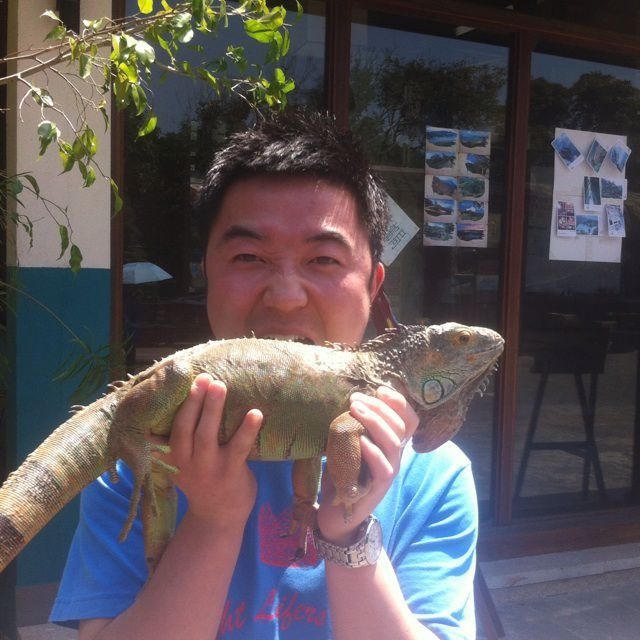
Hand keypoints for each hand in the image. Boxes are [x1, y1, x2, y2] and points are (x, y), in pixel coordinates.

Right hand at [152, 373, 262, 532]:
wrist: (218, 518)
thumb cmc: (201, 481)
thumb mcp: (180, 464)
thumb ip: (169, 444)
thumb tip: (156, 414)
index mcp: (173, 456)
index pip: (170, 426)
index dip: (177, 403)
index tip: (183, 378)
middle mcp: (186, 462)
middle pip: (185, 427)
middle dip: (193, 401)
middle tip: (204, 377)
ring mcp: (208, 468)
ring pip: (206, 435)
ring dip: (213, 409)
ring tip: (220, 385)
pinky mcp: (230, 472)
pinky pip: (239, 447)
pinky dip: (247, 429)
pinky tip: (255, 413)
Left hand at [316, 386, 418, 544]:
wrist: (336, 511)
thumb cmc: (343, 471)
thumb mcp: (349, 443)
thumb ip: (354, 424)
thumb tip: (348, 399)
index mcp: (391, 443)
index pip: (409, 419)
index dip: (399, 402)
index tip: (380, 388)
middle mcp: (395, 456)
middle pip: (401, 426)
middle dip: (380, 407)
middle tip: (356, 398)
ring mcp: (389, 471)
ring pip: (393, 442)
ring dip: (375, 422)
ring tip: (356, 409)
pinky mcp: (379, 487)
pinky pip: (383, 467)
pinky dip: (372, 451)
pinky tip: (360, 439)